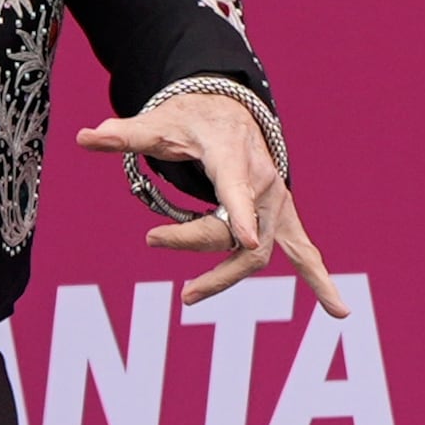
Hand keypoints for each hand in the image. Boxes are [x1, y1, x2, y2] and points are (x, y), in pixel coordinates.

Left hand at [77, 92, 346, 314]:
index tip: (241, 239)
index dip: (239, 214)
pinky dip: (319, 280)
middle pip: (237, 230)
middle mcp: (263, 184)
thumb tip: (85, 136)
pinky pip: (304, 253)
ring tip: (187, 296)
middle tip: (151, 238)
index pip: (236, 191)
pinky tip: (339, 313)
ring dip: (224, 275)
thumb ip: (127, 134)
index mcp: (234, 158)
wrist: (233, 112)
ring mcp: (277, 204)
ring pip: (259, 250)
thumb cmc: (194, 119)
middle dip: (195, 242)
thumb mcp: (160, 123)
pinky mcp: (282, 219)